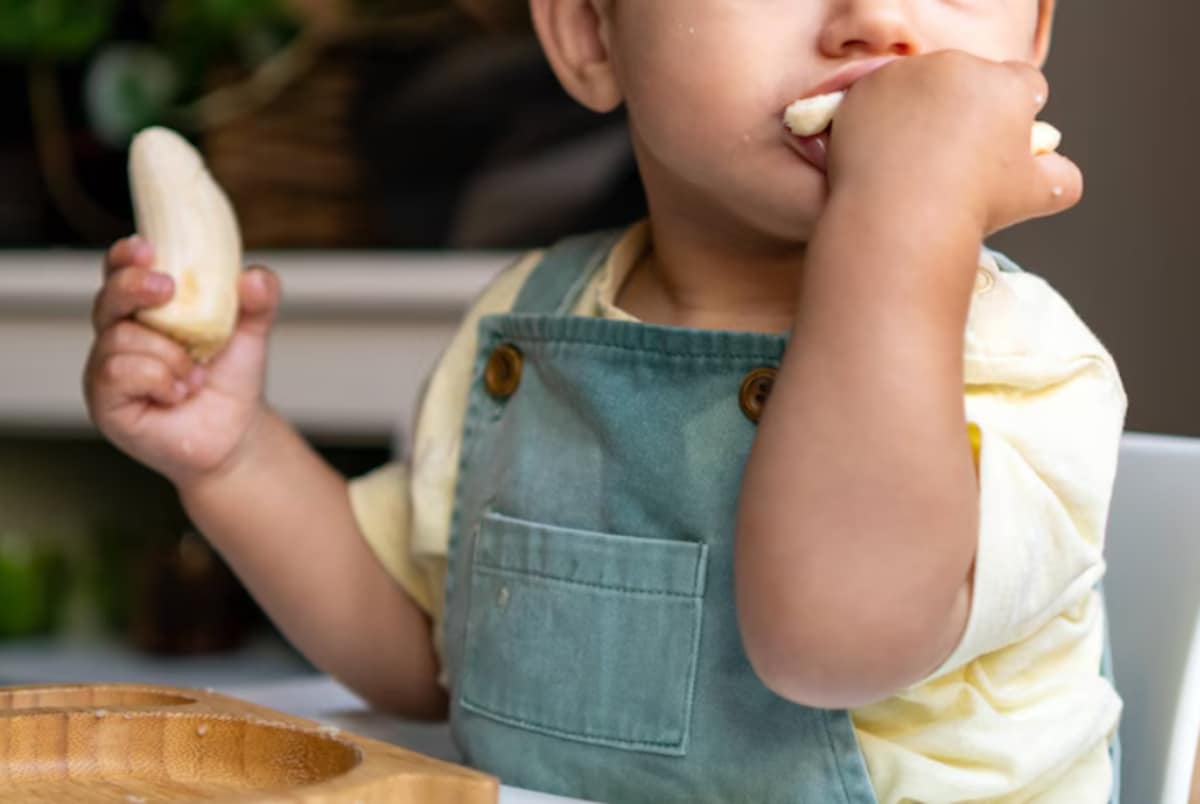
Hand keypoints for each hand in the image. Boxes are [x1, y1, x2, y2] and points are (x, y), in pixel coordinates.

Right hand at [83, 235, 281, 488]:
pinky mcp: (104, 401)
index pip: (122, 272)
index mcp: (146, 310)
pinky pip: (117, 372)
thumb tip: (254, 276)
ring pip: (119, 338)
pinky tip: (179, 393)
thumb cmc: (231, 380)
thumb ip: (258, 302)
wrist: (235, 434)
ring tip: (195, 374)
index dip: (126, 257)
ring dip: (167, 354)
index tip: (146, 247)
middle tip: (169, 289)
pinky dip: (157, 378)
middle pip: (108, 296)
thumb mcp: (251, 335)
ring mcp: (106, 369)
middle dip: (134, 286)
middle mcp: (118, 335)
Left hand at [827, 50, 1082, 235]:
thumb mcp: (1039, 196)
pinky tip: (883, 157)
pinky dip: (879, 122)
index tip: (999, 143)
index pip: (1022, 83)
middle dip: (966, 108)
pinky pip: (876, 100)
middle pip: (969, 81)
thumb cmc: (972, 207)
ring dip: (921, 111)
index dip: (1017, 112)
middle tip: (951, 157)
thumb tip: (1057, 168)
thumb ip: (1062, 177)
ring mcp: (906, 74)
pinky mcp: (862, 90)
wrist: (899, 218)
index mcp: (1006, 84)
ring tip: (913, 161)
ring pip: (920, 86)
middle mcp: (957, 67)